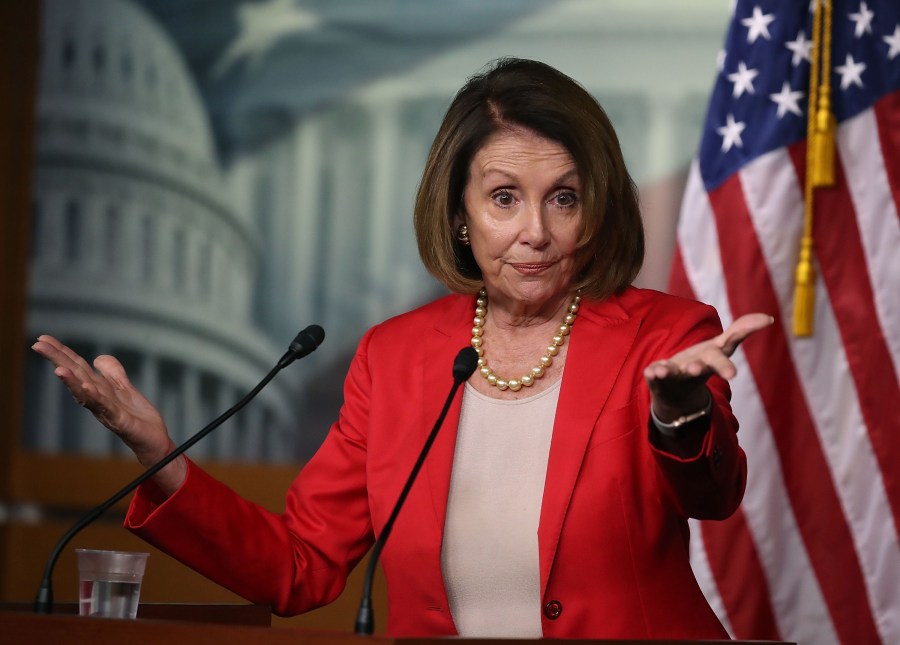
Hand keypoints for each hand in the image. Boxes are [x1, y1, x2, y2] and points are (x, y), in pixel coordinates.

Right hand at [31, 335, 185, 492]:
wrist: (153, 440)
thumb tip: (97, 358)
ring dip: (72, 381)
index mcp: (99, 389)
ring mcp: (106, 410)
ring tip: (58, 368)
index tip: (43, 338)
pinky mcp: (120, 421)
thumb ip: (113, 373)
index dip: (62, 352)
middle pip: (76, 376)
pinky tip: (87, 387)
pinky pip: (106, 407)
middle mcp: (97, 399)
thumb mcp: (125, 389)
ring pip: (85, 393)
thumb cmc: (136, 417)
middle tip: (37, 345)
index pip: (77, 367)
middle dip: (57, 360)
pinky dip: (95, 397)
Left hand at [643, 313, 773, 421]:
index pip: (721, 359)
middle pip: (702, 369)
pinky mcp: (658, 379)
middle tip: (706, 372)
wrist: (677, 395)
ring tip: (664, 371)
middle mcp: (694, 369)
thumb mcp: (722, 346)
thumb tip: (769, 318)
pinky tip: (650, 371)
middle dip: (703, 369)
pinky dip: (653, 374)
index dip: (727, 364)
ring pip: (674, 374)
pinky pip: (654, 377)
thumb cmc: (703, 363)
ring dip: (670, 372)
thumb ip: (741, 331)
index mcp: (710, 360)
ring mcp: (676, 375)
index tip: (732, 375)